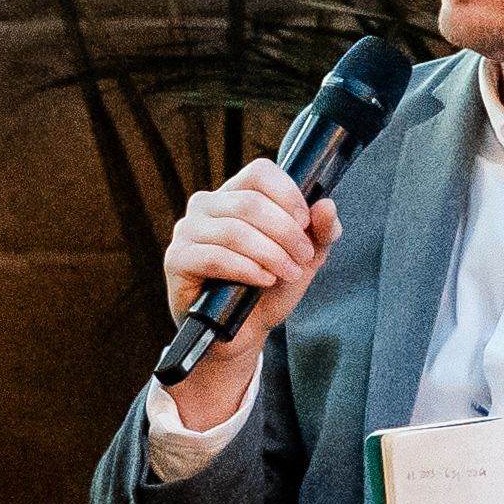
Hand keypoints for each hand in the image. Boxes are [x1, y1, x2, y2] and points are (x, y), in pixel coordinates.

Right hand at [155, 162, 342, 425]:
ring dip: (270, 253)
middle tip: (303, 257)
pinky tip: (263, 280)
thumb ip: (320, 232)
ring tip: (287, 272)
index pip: (260, 173)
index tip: (306, 223)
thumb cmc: (270, 287)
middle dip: (286, 232)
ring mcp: (188, 230)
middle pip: (250, 203)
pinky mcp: (177, 259)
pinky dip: (246, 268)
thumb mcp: (305, 258)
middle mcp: (206, 205)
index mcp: (235, 193)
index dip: (288, 195)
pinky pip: (214, 256)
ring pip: (234, 230)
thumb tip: (326, 206)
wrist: (245, 331)